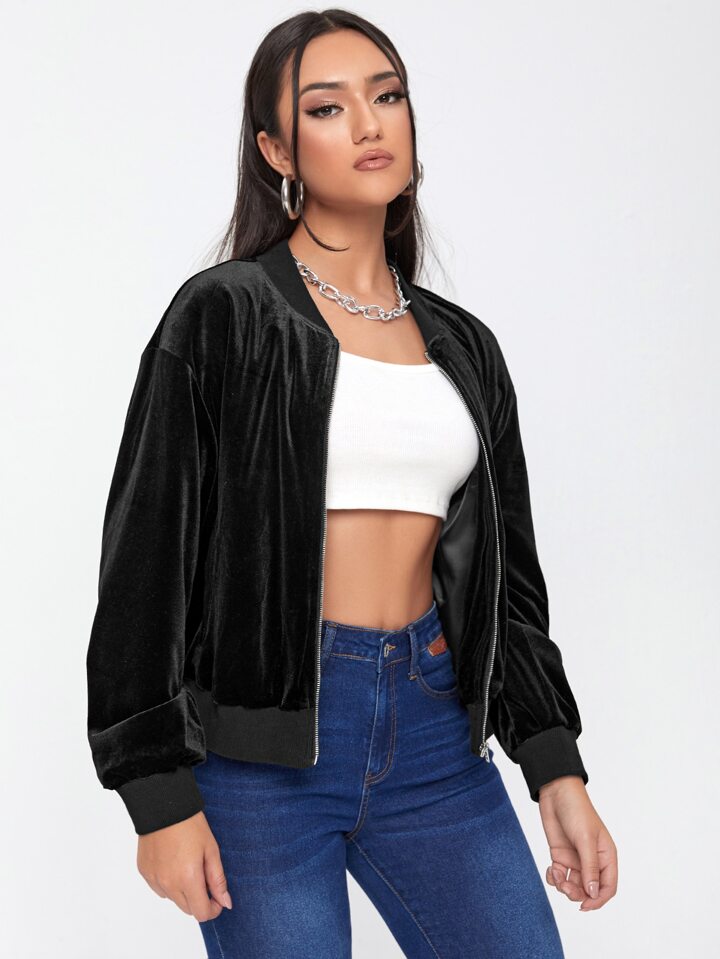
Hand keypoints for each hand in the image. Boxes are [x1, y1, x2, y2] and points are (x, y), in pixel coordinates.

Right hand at [136, 811, 232, 920]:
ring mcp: (154, 880)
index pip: (201, 913)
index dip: (213, 909)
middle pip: (188, 909)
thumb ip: (218, 880)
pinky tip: (173, 862)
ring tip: (188, 864)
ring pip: (173, 899)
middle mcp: (168, 884)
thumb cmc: (190, 824)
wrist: (163, 806)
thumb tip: (226, 903)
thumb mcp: (211, 849)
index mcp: (188, 879)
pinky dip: (169, 883)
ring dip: (183, 891)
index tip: (217, 897)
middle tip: (204, 876)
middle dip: (199, 899)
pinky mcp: (145, 873)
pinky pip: (160, 888)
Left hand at [538, 776, 617, 911]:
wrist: (556, 792)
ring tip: (556, 874)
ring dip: (564, 886)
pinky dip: (554, 878)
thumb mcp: (585, 840)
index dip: (598, 900)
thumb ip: (589, 868)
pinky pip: (559, 876)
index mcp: (606, 857)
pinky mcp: (561, 855)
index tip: (584, 906)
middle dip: (577, 894)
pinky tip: (550, 869)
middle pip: (589, 890)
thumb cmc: (576, 811)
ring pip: (573, 885)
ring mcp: (576, 859)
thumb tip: (593, 893)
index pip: (608, 887)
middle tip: (565, 886)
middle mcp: (592, 861)